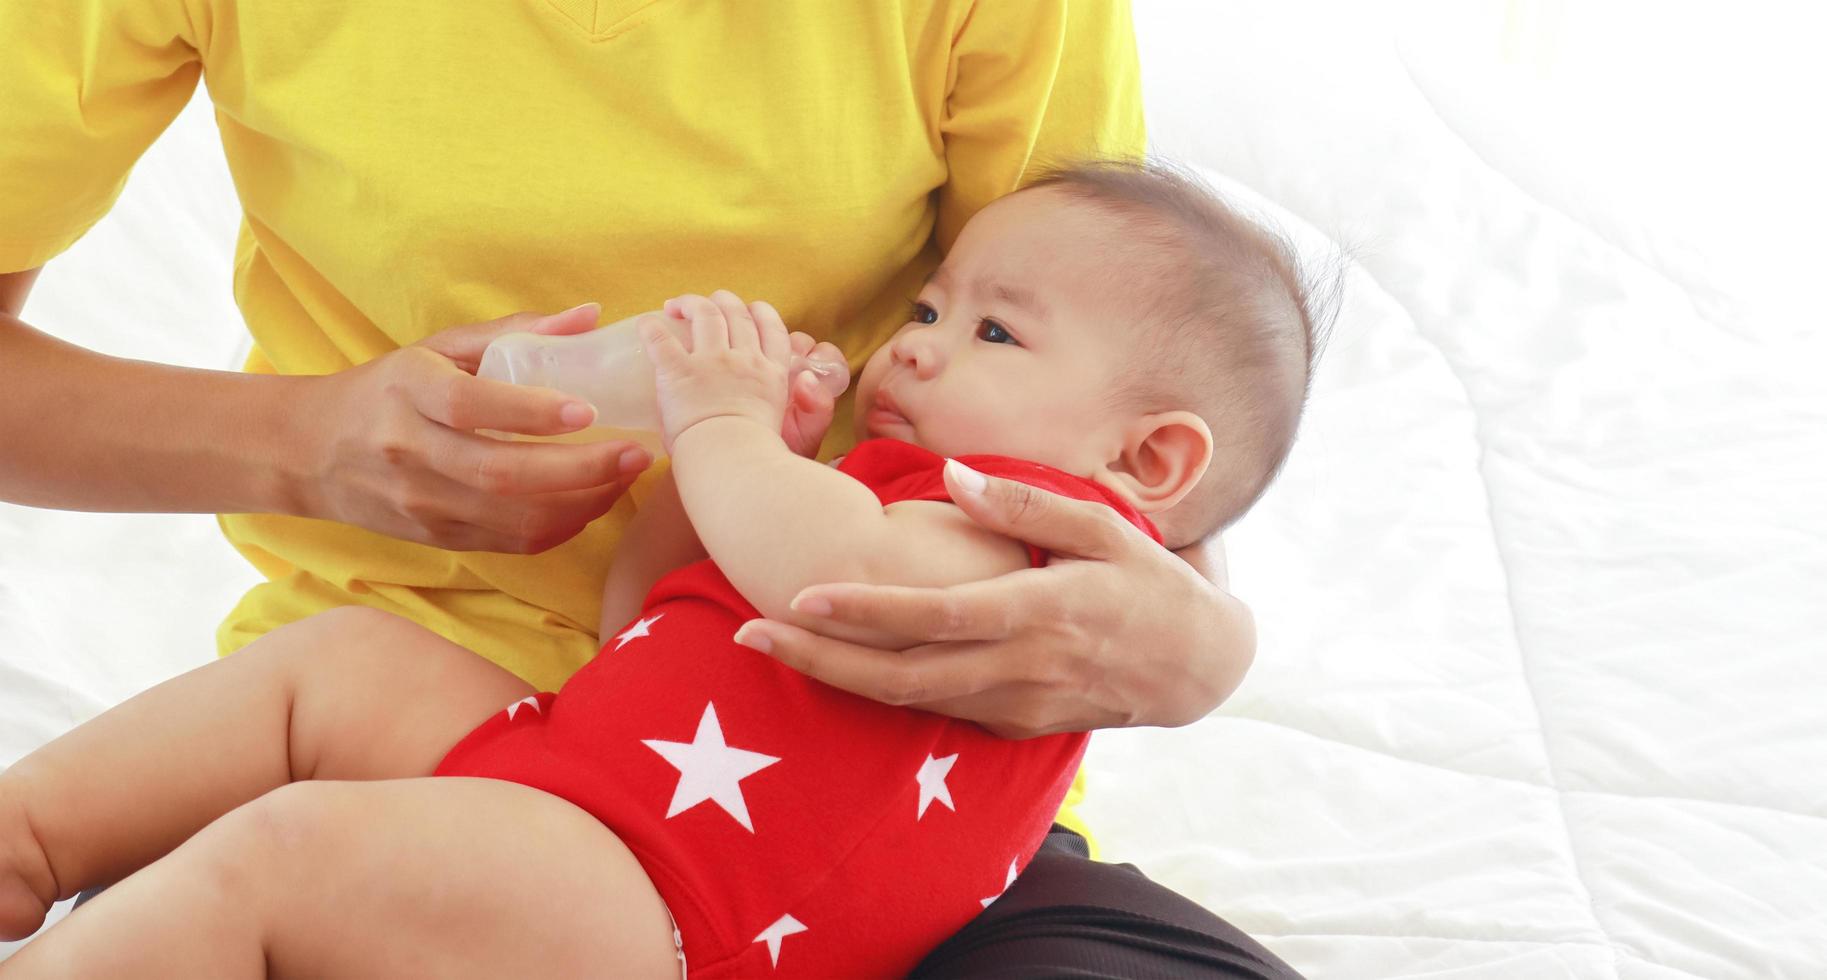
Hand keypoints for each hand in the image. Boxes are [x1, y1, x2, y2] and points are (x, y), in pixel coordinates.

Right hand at [296, 304, 652, 552]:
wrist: (310, 452)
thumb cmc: (389, 389)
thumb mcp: (439, 347)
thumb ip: (515, 331)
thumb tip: (590, 315)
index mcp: (409, 392)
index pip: (471, 406)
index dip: (532, 412)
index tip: (588, 409)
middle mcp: (410, 451)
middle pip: (502, 472)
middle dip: (581, 469)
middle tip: (637, 453)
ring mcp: (422, 504)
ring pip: (513, 518)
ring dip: (582, 503)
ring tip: (624, 477)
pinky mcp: (437, 538)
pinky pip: (511, 543)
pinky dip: (561, 527)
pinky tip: (591, 502)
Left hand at [655, 298, 842, 458]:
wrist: (732, 462)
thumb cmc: (759, 457)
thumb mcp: (796, 428)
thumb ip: (809, 407)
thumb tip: (808, 381)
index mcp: (771, 374)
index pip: (772, 329)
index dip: (761, 313)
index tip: (752, 309)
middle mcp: (744, 360)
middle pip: (737, 314)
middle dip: (724, 301)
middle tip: (710, 302)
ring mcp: (712, 362)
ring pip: (705, 314)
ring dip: (691, 303)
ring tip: (676, 305)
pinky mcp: (679, 371)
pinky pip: (661, 340)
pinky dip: (651, 329)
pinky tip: (645, 325)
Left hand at [731, 461, 1254, 737]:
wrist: (1199, 669)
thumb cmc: (1150, 584)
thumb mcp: (1106, 528)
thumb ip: (1027, 505)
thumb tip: (953, 476)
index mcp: (1039, 614)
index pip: (933, 618)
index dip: (863, 612)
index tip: (799, 597)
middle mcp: (1019, 671)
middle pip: (900, 676)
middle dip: (818, 661)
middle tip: (746, 638)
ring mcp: (1017, 709)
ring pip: (910, 703)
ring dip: (838, 680)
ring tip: (773, 649)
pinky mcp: (1016, 729)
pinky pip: (939, 712)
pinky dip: (884, 694)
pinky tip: (838, 667)